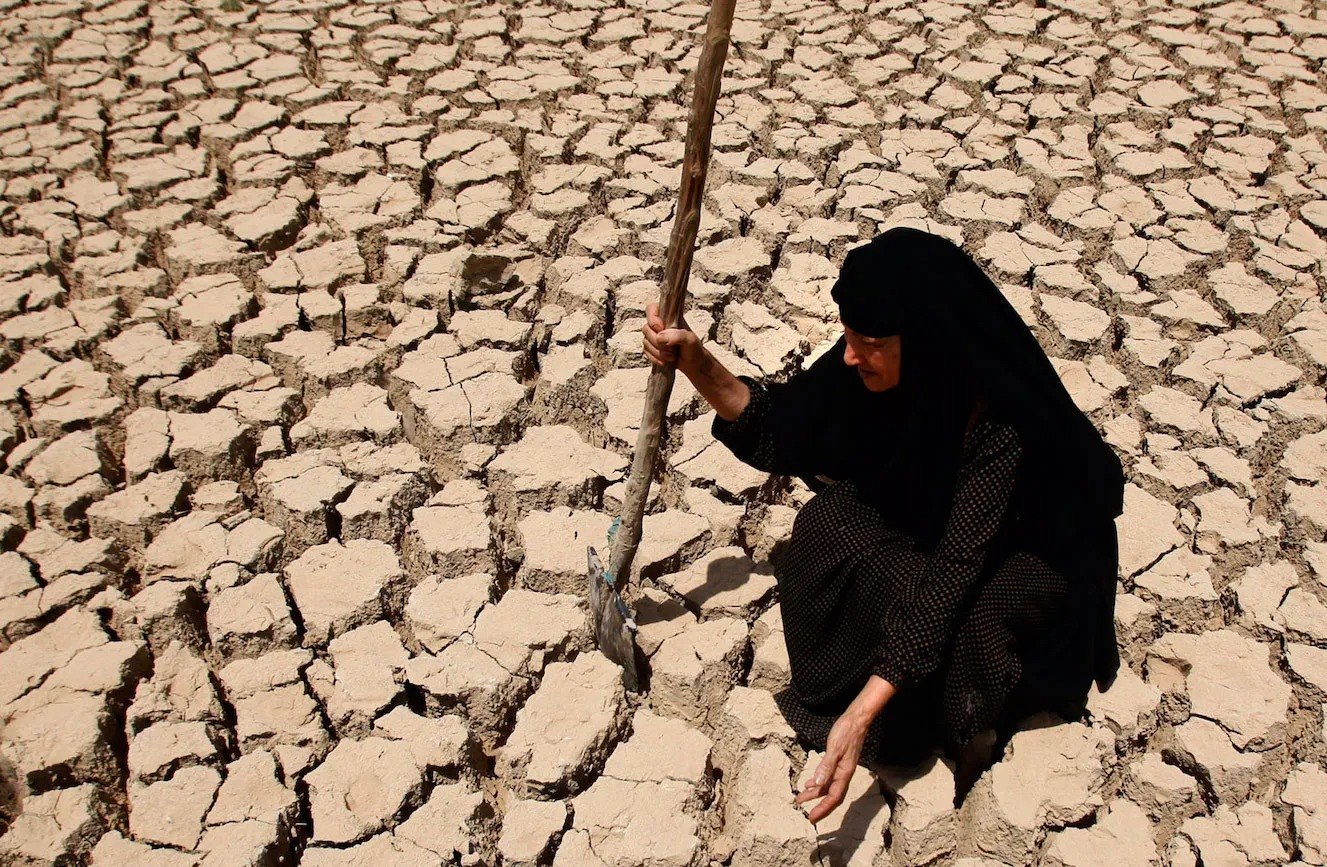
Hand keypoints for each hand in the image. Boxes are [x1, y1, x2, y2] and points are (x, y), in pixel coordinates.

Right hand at [642, 301, 700, 372]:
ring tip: (671, 356)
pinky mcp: (652, 348)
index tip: (661, 328)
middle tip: (671, 348)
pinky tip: (665, 361)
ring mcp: (655, 337)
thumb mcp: (690, 339)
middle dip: (657, 341)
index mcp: (669, 317)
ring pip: (645, 341)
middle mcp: (660, 326)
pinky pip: (646, 351)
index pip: (652, 309)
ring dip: (658, 351)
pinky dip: (654, 358)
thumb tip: (660, 337)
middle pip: (646, 328)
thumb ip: (677, 335)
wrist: (693, 363)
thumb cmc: (693, 348)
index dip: (652, 318)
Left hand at [794, 709, 870, 823]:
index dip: (823, 809)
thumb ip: (826, 766)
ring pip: (828, 786)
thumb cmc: (846, 732)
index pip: (833, 797)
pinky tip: (810, 782)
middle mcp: (844, 774)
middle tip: (806, 814)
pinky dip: (818, 782)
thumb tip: (817, 785)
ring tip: (801, 798)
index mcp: (844, 773)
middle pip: (831, 795)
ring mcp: (842, 768)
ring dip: (815, 793)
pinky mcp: (839, 761)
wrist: (856, 720)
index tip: (812, 818)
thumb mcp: (834, 749)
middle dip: (818, 805)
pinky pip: (828, 777)